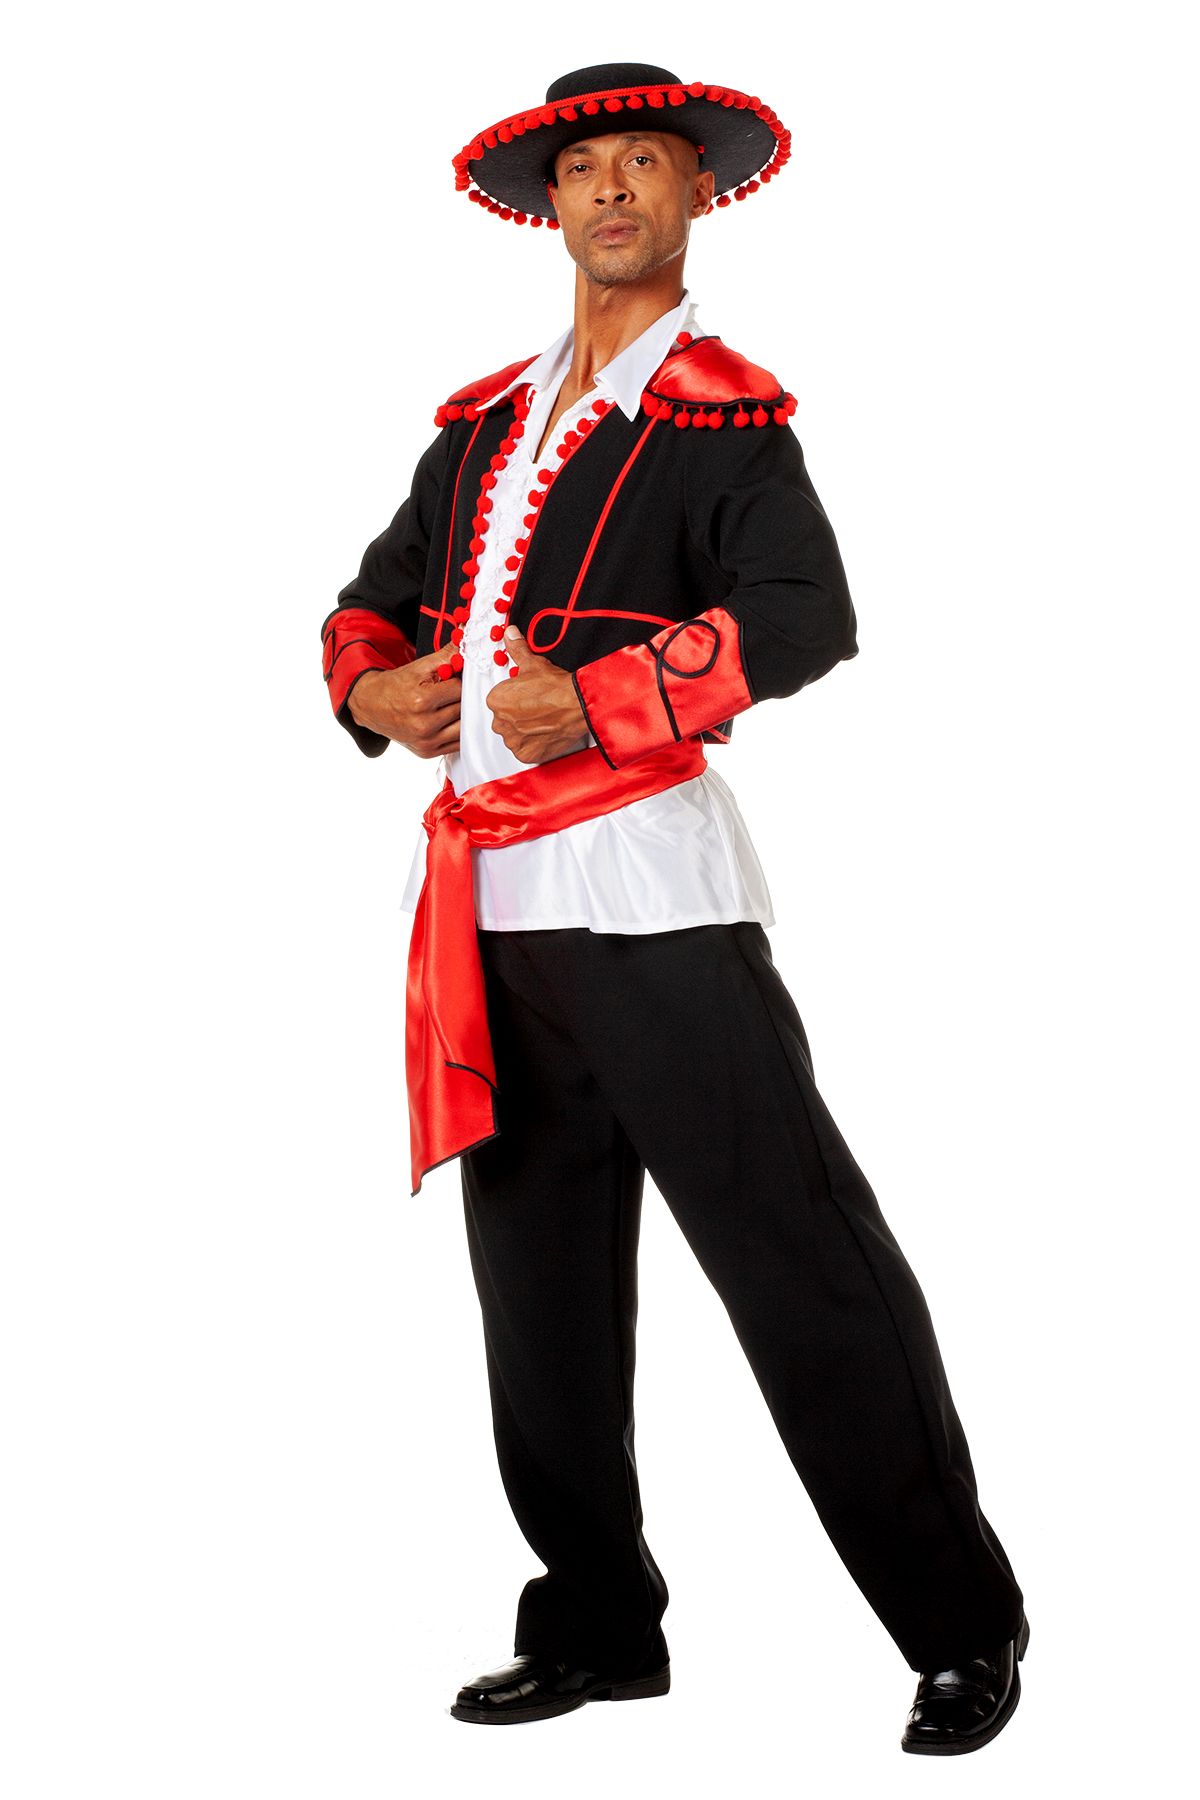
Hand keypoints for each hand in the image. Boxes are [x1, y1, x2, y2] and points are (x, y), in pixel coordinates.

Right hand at [347, 645, 461, 757]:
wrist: (371, 705)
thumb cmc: (396, 685)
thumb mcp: (419, 667)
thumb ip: (446, 655)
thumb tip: (467, 640)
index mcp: (421, 701)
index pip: (460, 690)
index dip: (458, 683)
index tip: (451, 680)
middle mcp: (424, 725)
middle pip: (463, 709)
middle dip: (460, 699)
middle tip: (450, 693)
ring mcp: (426, 742)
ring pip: (464, 727)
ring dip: (461, 716)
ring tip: (448, 706)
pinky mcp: (427, 752)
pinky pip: (456, 743)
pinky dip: (457, 732)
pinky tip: (447, 721)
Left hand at [486, 627, 588, 763]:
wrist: (578, 704)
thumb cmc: (556, 687)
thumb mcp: (533, 663)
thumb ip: (517, 650)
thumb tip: (510, 635)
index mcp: (496, 701)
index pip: (499, 702)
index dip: (514, 699)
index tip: (527, 697)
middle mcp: (500, 722)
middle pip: (505, 720)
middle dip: (518, 716)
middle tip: (537, 708)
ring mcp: (514, 740)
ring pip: (515, 736)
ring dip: (525, 731)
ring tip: (543, 720)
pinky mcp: (527, 754)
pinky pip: (525, 750)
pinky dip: (534, 745)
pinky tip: (545, 732)